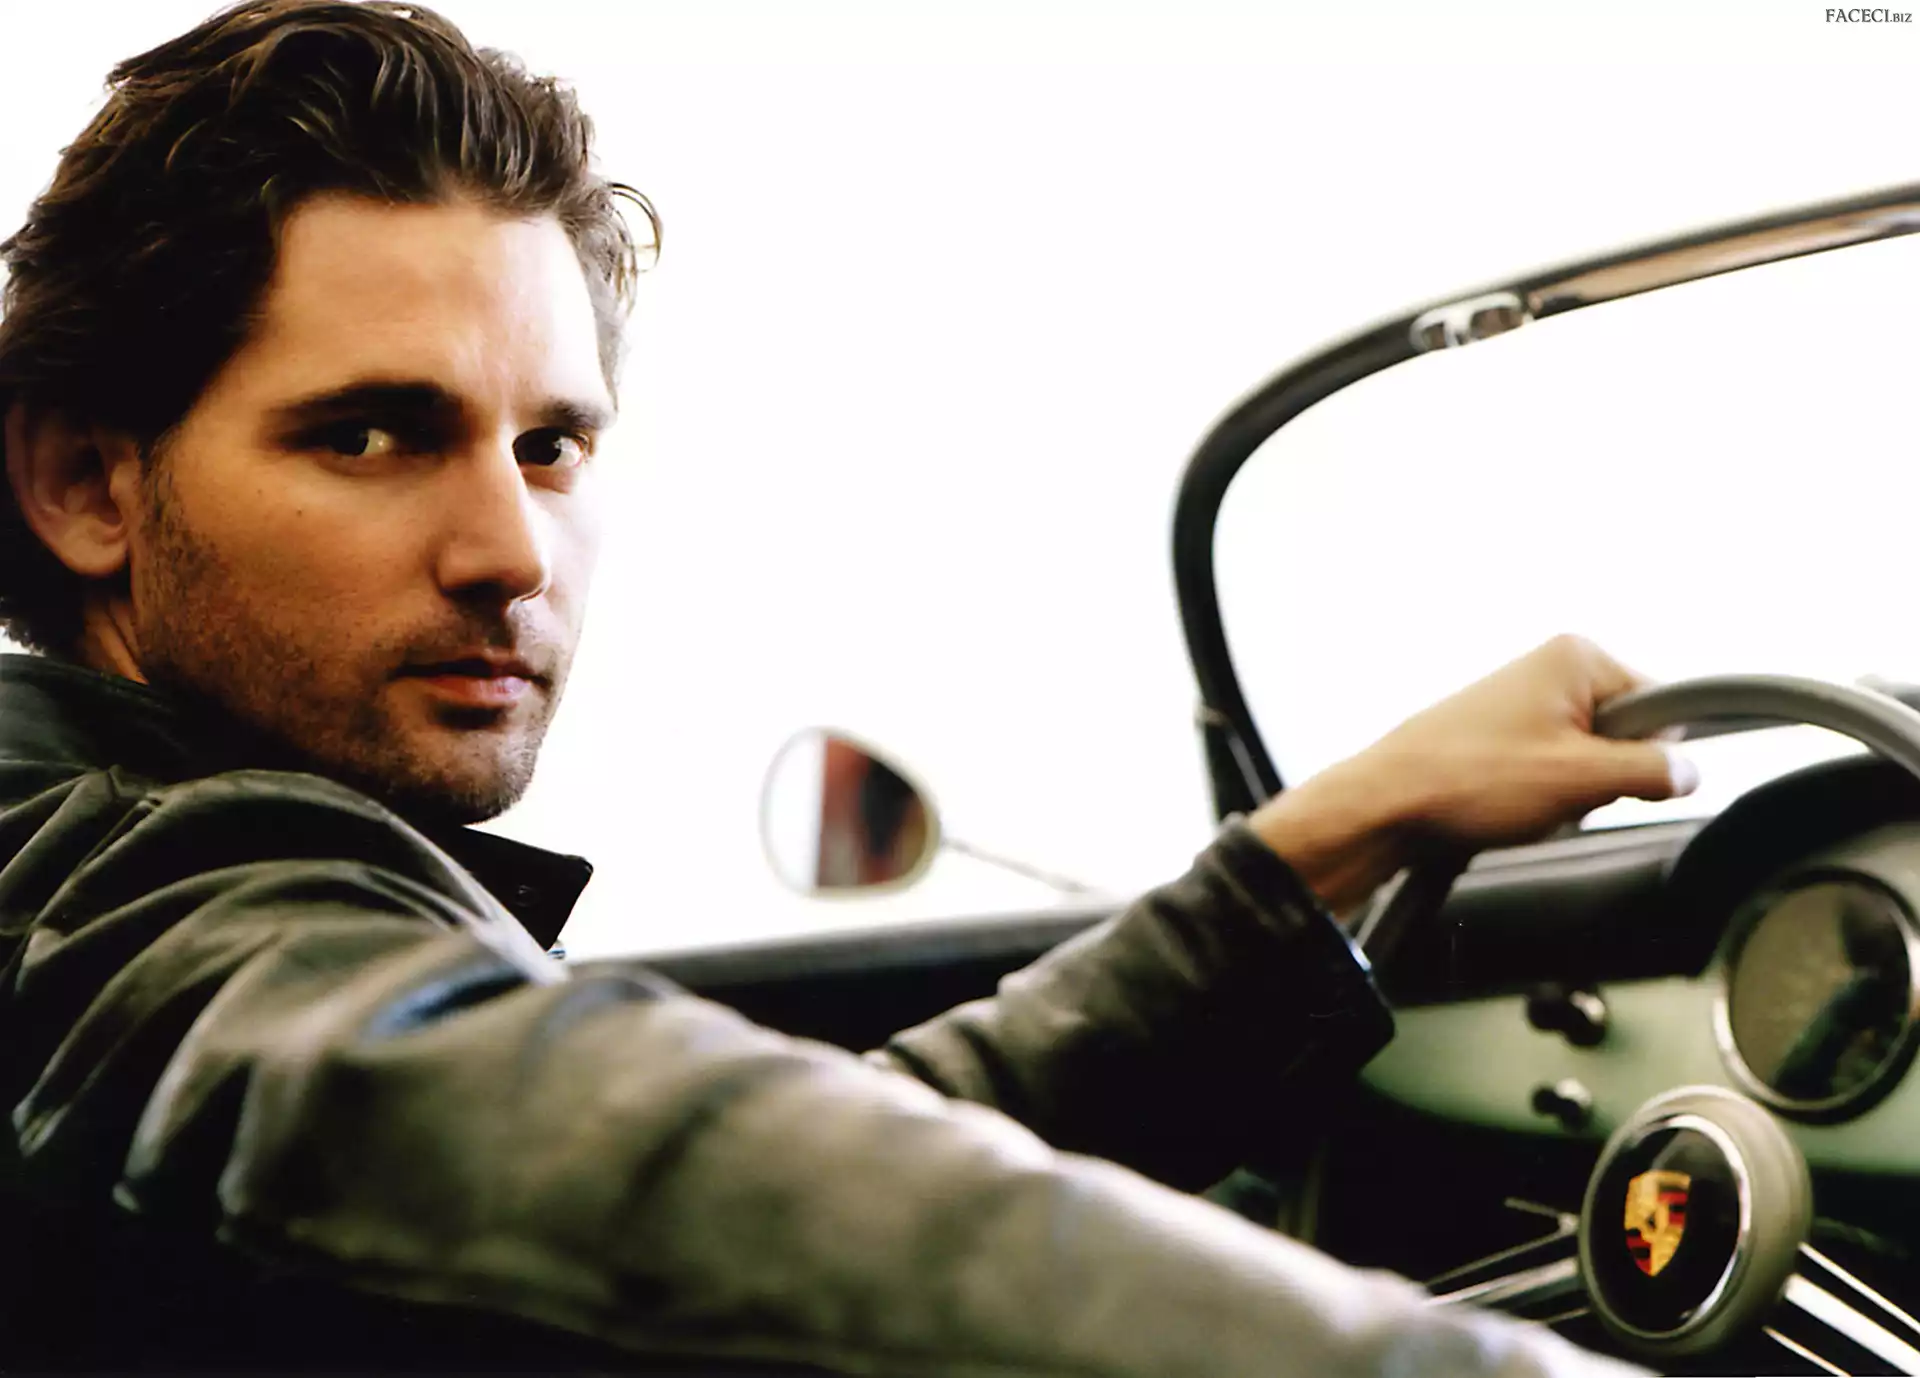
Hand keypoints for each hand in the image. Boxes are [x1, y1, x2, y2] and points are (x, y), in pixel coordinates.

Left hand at [1248, 635, 1695, 912]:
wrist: (1386, 805)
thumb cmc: (1471, 780)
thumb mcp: (1583, 780)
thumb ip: (1652, 772)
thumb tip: (1691, 772)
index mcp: (1576, 657)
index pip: (1663, 705)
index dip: (1652, 755)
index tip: (1623, 781)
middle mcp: (1549, 667)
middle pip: (1624, 735)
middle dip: (1604, 777)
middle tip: (1561, 794)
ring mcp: (1521, 701)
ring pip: (1587, 760)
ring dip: (1571, 794)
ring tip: (1526, 801)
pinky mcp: (1500, 735)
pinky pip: (1550, 771)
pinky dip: (1540, 797)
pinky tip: (1509, 808)